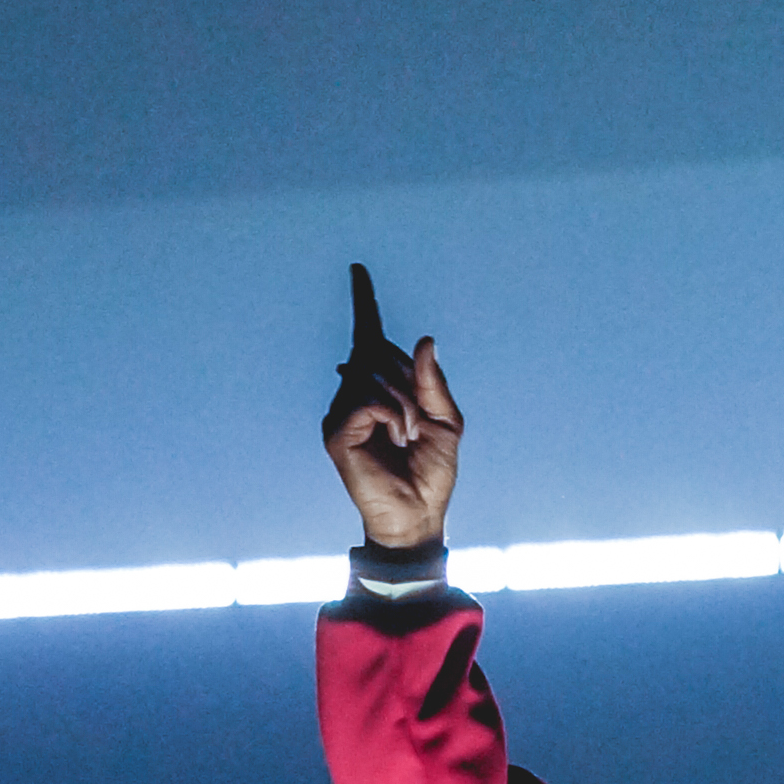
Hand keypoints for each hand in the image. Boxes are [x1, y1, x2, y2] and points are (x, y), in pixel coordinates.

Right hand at [325, 267, 462, 551]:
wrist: (419, 514)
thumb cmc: (431, 472)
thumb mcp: (448, 422)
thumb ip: (434, 382)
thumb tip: (425, 339)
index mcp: (382, 389)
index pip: (370, 338)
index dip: (365, 303)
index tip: (359, 269)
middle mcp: (356, 395)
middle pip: (381, 355)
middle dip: (411, 385)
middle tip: (418, 426)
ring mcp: (342, 412)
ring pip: (374, 376)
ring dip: (404, 405)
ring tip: (407, 436)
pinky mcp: (336, 431)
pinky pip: (366, 399)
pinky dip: (390, 415)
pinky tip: (395, 437)